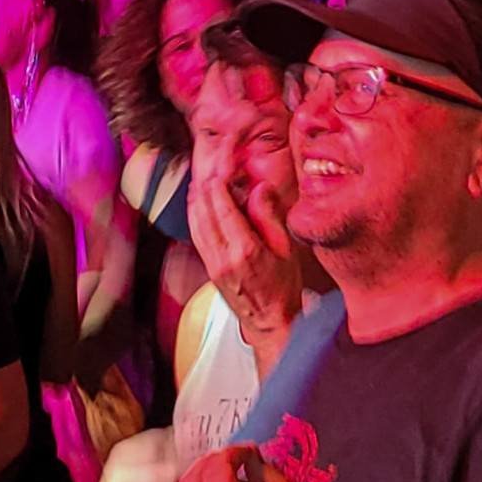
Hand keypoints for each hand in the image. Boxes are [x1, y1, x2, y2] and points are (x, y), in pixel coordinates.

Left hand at [190, 160, 297, 351]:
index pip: (222, 204)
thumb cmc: (284, 287)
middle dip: (207, 180)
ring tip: (204, 176)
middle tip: (213, 163)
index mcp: (244, 249)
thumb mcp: (286, 249)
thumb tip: (258, 188)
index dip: (221, 176)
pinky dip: (196, 212)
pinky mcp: (207, 267)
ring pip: (194, 219)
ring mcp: (211, 263)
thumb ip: (269, 216)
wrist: (270, 321)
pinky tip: (200, 203)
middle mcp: (222, 255)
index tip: (225, 160)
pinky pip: (195, 233)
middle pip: (203, 208)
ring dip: (197, 195)